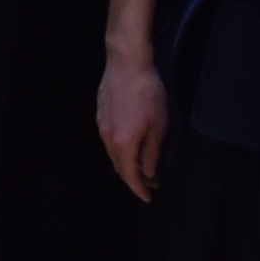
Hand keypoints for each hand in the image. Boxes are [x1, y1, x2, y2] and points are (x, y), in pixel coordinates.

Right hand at [98, 48, 168, 200]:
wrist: (127, 63)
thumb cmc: (147, 93)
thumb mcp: (158, 126)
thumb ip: (152, 153)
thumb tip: (149, 173)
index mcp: (123, 143)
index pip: (130, 174)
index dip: (139, 188)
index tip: (148, 197)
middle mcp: (108, 137)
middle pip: (119, 166)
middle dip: (133, 177)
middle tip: (150, 183)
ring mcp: (102, 124)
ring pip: (113, 152)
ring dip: (126, 162)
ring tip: (142, 164)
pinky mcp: (101, 112)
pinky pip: (110, 138)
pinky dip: (120, 148)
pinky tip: (130, 142)